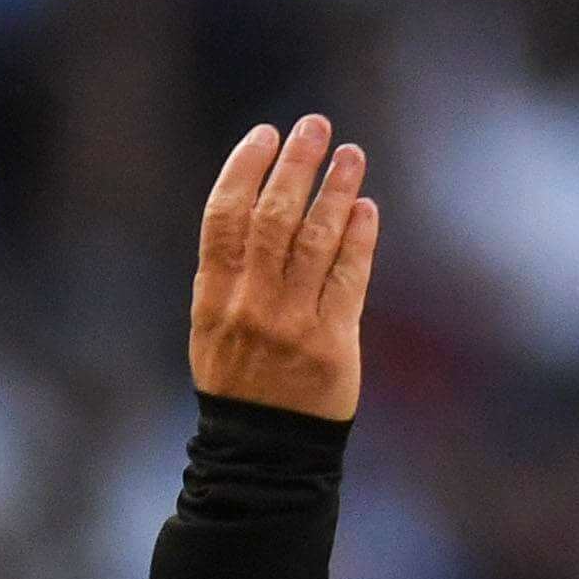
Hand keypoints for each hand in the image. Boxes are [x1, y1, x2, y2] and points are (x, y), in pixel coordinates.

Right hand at [191, 115, 379, 420]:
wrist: (264, 453)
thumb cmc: (240, 382)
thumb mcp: (212, 326)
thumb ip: (228, 271)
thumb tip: (255, 202)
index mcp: (214, 296)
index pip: (225, 216)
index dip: (245, 168)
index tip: (265, 133)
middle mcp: (251, 305)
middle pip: (274, 217)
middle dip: (296, 164)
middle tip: (315, 125)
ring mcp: (293, 324)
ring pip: (316, 240)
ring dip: (336, 190)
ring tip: (351, 156)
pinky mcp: (332, 345)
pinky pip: (348, 278)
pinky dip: (358, 239)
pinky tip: (365, 208)